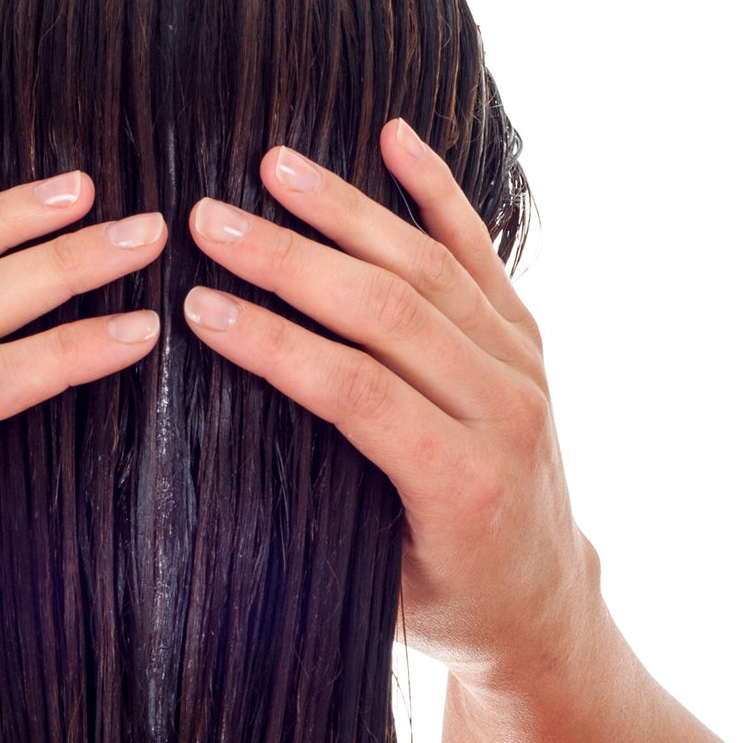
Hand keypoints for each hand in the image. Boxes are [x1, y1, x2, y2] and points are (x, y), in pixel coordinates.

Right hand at [182, 118, 598, 690]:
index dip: (274, 343)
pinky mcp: (527, 342)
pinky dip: (439, 191)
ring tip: (273, 165)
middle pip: (389, 312)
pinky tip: (394, 138)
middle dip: (291, 260)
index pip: (354, 389)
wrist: (543, 604)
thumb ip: (324, 508)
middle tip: (210, 221)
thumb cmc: (446, 604)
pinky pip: (480, 255)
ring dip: (346, 211)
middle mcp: (505, 412)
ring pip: (429, 268)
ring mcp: (523, 368)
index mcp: (462, 482)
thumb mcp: (375, 582)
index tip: (200, 306)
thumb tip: (223, 441)